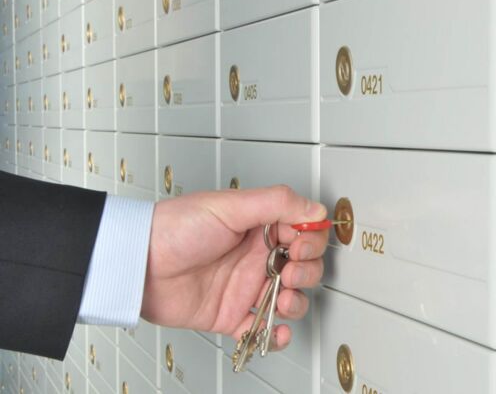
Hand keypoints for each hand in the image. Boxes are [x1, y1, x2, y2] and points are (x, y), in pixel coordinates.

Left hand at [141, 185, 327, 350]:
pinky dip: (275, 335)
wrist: (137, 265)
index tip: (300, 245)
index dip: (310, 241)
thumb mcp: (229, 206)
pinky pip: (262, 330)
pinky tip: (277, 331)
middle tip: (290, 272)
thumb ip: (275, 203)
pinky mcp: (231, 315)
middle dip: (307, 272)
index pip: (302, 233)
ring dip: (296, 302)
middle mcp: (255, 257)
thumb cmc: (174, 229)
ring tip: (282, 300)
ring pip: (289, 299)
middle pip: (303, 267)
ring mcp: (245, 288)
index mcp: (258, 229)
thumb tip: (314, 209)